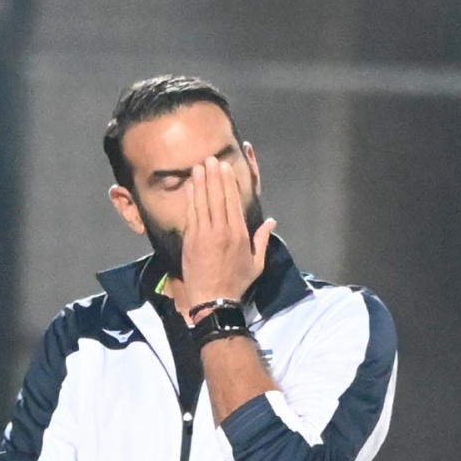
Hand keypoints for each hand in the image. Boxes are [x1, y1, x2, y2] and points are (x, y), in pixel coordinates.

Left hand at [181, 155, 275, 304]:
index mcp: (238, 234)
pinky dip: (190, 199)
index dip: (227, 182)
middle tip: (210, 159)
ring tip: (198, 167)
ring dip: (200, 183)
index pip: (232, 201)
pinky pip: (190, 214)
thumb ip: (262, 240)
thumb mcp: (256, 263)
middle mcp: (221, 230)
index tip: (225, 168)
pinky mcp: (190, 240)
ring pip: (202, 202)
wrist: (213, 300)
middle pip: (216, 197)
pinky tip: (189, 187)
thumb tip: (271, 222)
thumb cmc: (236, 282)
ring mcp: (203, 234)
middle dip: (213, 176)